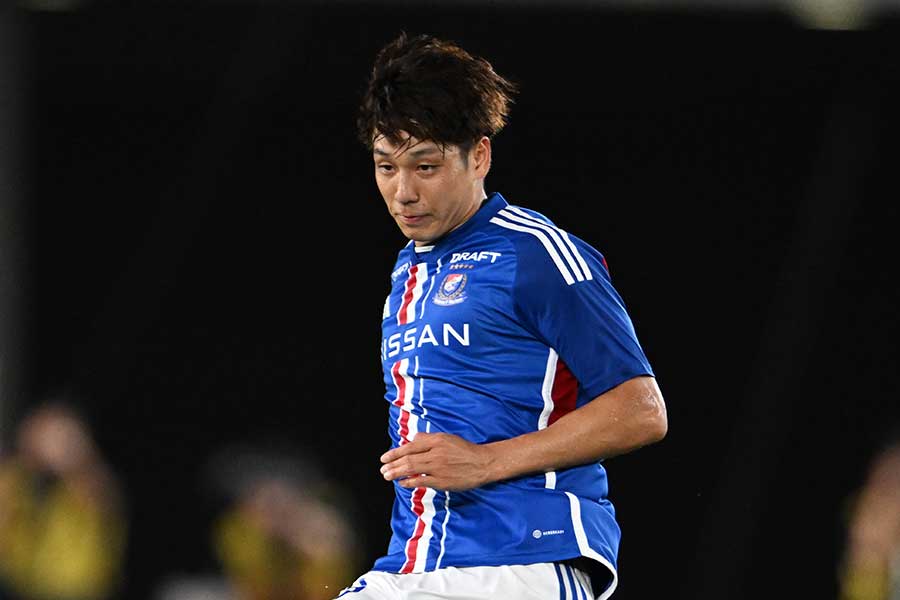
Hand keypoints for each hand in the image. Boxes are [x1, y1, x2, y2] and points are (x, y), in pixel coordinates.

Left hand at [379, 432, 493, 491]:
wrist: (483, 463)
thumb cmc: (465, 450)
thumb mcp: (447, 438)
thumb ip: (429, 438)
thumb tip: (413, 439)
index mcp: (436, 441)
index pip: (410, 446)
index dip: (395, 453)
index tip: (384, 458)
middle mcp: (436, 453)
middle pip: (408, 459)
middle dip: (392, 464)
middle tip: (382, 469)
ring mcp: (438, 468)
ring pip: (412, 469)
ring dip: (397, 473)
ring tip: (387, 476)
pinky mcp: (442, 481)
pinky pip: (422, 481)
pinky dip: (410, 482)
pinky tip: (402, 483)